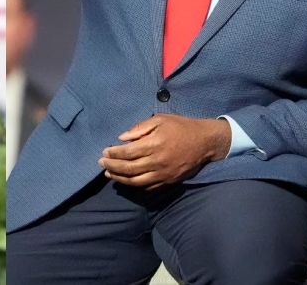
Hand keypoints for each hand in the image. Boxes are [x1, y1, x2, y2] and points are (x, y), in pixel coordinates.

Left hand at [97, 114, 230, 189]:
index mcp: (154, 144)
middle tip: (101, 163)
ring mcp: (163, 174)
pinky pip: (148, 187)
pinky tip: (127, 180)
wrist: (205, 142)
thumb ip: (140, 128)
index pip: (127, 152)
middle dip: (112, 167)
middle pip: (128, 169)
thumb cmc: (181, 127)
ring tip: (109, 174)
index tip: (104, 152)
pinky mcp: (168, 181)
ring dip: (120, 179)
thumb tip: (122, 138)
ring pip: (136, 181)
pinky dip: (135, 185)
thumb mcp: (160, 119)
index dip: (113, 154)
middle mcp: (157, 162)